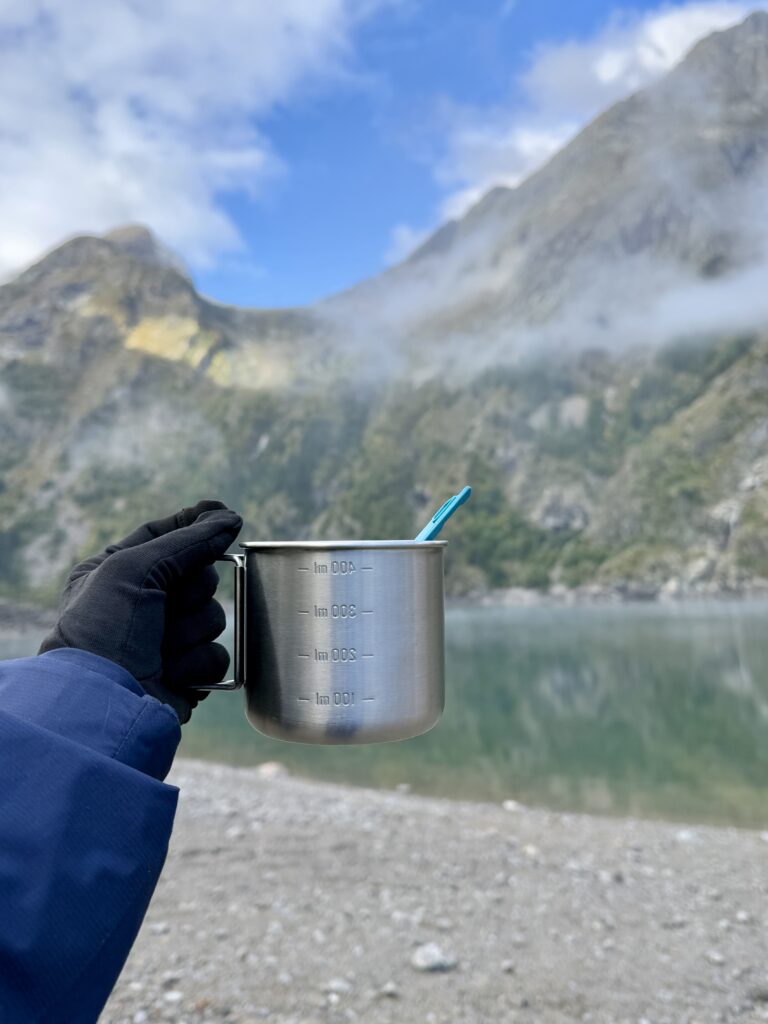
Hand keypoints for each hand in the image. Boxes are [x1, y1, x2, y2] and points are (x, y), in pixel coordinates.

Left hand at [39, 500, 242, 721]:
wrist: (102, 702)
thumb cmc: (102, 630)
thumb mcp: (135, 568)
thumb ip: (187, 541)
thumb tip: (229, 518)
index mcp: (117, 573)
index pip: (164, 537)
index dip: (195, 525)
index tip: (225, 514)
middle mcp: (142, 605)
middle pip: (201, 577)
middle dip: (191, 592)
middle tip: (166, 608)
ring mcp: (166, 641)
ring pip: (214, 616)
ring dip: (191, 632)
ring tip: (160, 650)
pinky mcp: (185, 674)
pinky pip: (217, 655)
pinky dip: (197, 664)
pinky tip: (172, 674)